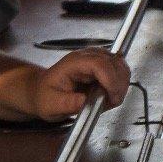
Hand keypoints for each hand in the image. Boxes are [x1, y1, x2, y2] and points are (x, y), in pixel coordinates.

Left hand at [0, 47, 127, 122]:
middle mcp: (86, 57)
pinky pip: (119, 70)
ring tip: (110, 100)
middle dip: (118, 84)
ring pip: (120, 65)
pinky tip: (109, 95)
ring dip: (121, 84)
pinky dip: (120, 84)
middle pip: (114, 62)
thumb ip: (68, 103)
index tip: (112, 98)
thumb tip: (85, 102)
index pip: (99, 64)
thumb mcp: (51, 105)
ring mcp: (95, 59)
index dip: (111, 80)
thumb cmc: (45, 96)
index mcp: (73, 63)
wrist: (41, 92)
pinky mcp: (101, 66)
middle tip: (111, 102)